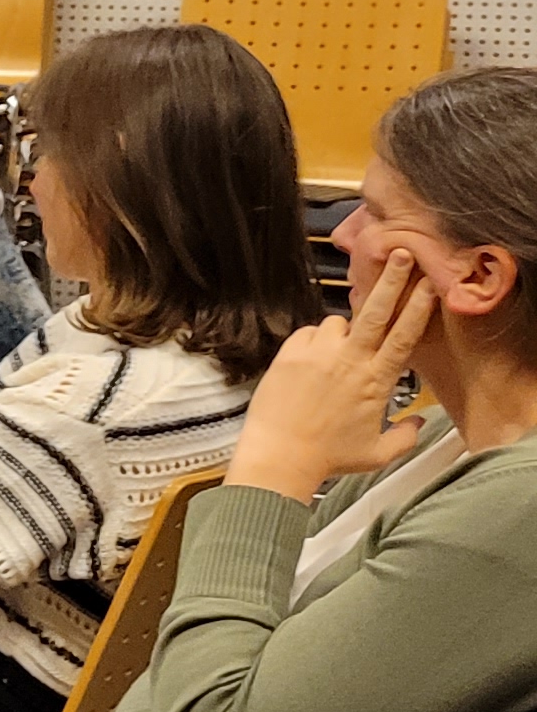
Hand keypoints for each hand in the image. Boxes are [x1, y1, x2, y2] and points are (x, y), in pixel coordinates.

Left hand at [229, 252, 436, 501]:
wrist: (280, 457)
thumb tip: (420, 422)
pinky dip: (313, 341)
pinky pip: (307, 333)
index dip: (420, 306)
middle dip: (392, 279)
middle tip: (402, 254)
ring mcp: (317, 355)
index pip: (405, 335)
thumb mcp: (378, 453)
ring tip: (335, 358)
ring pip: (337, 323)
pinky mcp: (289, 355)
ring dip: (342, 332)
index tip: (431, 283)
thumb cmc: (327, 457)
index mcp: (376, 380)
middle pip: (376, 310)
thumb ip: (406, 435)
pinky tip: (311, 362)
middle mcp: (349, 360)